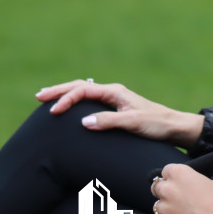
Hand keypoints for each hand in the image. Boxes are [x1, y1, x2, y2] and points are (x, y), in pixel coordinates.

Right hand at [36, 80, 204, 148]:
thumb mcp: (133, 123)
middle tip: (38, 96)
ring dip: (65, 94)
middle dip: (59, 91)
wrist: (174, 127)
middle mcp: (113, 93)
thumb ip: (109, 122)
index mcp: (115, 92)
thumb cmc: (156, 124)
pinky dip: (75, 102)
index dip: (66, 99)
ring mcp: (114, 100)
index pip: (83, 90)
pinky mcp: (115, 109)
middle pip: (80, 87)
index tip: (53, 111)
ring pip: (84, 93)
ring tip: (46, 99)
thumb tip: (84, 121)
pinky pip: (89, 102)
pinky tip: (68, 109)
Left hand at [151, 164, 212, 213]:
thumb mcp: (209, 181)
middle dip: (165, 192)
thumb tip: (190, 187)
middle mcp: (167, 189)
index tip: (178, 183)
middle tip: (177, 198)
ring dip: (168, 209)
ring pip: (159, 207)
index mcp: (179, 173)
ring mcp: (165, 209)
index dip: (173, 177)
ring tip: (183, 213)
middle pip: (157, 187)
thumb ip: (193, 181)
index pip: (166, 171)